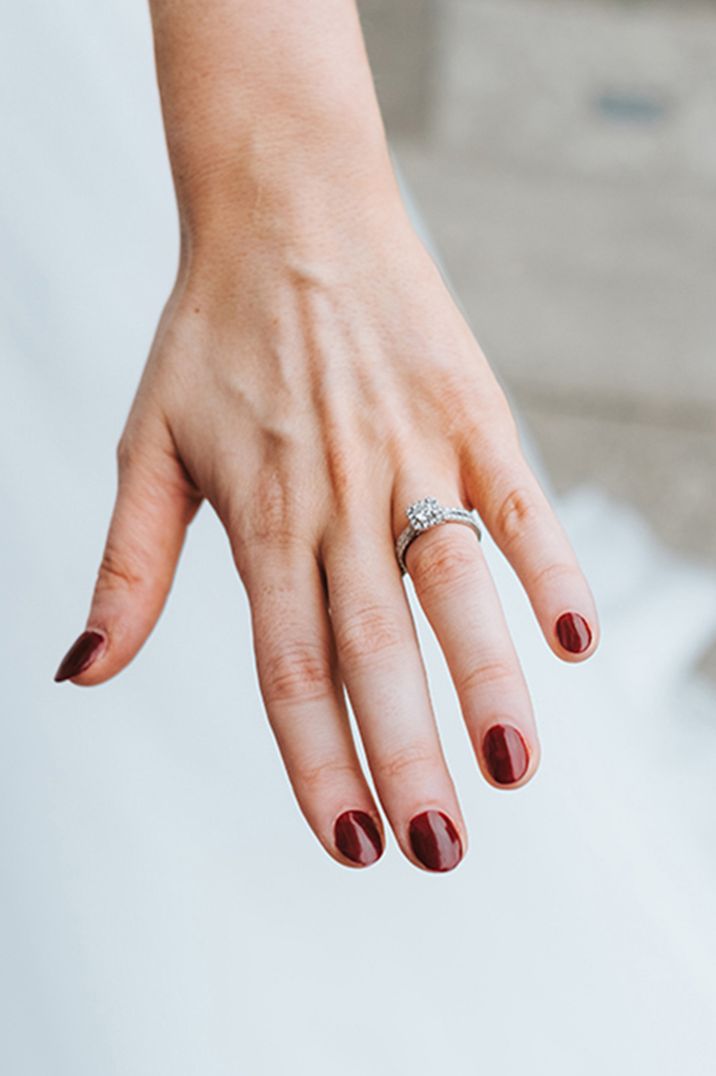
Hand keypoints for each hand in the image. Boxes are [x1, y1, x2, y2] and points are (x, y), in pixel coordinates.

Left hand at [54, 188, 598, 872]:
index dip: (317, 763)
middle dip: (405, 757)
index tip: (349, 842)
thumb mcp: (146, 447)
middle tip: (435, 851)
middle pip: (373, 649)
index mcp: (262, 519)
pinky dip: (549, 567)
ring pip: (451, 583)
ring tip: (510, 768)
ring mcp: (413, 452)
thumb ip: (127, 569)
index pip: (288, 669)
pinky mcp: (472, 412)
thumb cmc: (213, 335)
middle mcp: (339, 498)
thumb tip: (79, 675)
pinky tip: (575, 639)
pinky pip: (517, 501)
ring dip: (485, 678)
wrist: (287, 208)